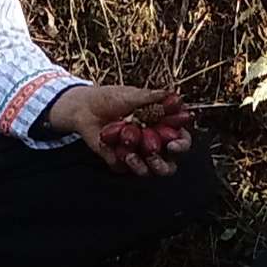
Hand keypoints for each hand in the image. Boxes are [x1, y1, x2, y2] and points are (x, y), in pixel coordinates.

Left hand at [51, 84, 193, 176]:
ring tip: (130, 155)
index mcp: (163, 127)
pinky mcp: (121, 162)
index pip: (181, 140)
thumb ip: (154, 98)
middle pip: (170, 164)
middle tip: (152, 155)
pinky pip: (124, 168)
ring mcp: (138, 155)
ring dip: (142, 166)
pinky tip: (109, 145)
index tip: (173, 144)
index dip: (182, 144)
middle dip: (163, 164)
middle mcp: (154, 143)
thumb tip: (177, 99)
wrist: (85, 107)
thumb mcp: (132, 94)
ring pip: (150, 171)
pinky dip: (118, 159)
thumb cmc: (111, 98)